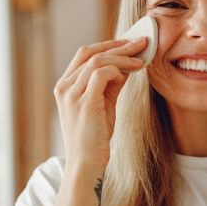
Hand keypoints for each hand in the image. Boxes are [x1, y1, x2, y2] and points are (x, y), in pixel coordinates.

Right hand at [54, 38, 146, 171]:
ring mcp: (71, 94)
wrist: (87, 162)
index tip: (130, 43)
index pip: (85, 53)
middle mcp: (64, 86)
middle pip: (91, 52)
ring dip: (123, 57)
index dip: (108, 44)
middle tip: (142, 43)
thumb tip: (127, 65)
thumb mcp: (103, 103)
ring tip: (141, 60)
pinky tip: (132, 72)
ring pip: (97, 61)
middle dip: (118, 45)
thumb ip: (111, 83)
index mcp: (66, 85)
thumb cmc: (95, 135)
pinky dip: (118, 69)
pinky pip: (100, 74)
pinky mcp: (83, 103)